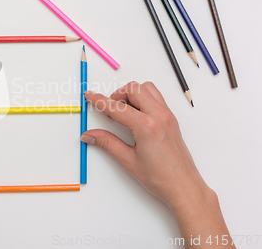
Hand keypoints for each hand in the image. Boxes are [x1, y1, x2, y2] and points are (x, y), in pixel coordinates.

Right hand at [82, 81, 233, 248]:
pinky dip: (143, 98)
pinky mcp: (172, 119)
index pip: (117, 107)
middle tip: (107, 109)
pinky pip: (156, 97)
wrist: (184, 187)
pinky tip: (136, 114)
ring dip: (132, 93)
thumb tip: (91, 135)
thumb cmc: (161, 178)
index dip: (99, 101)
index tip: (90, 96)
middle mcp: (159, 116)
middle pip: (133, 89)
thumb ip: (107, 143)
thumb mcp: (128, 160)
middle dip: (116, 95)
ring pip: (147, 88)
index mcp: (146, 127)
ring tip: (122, 110)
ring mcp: (168, 116)